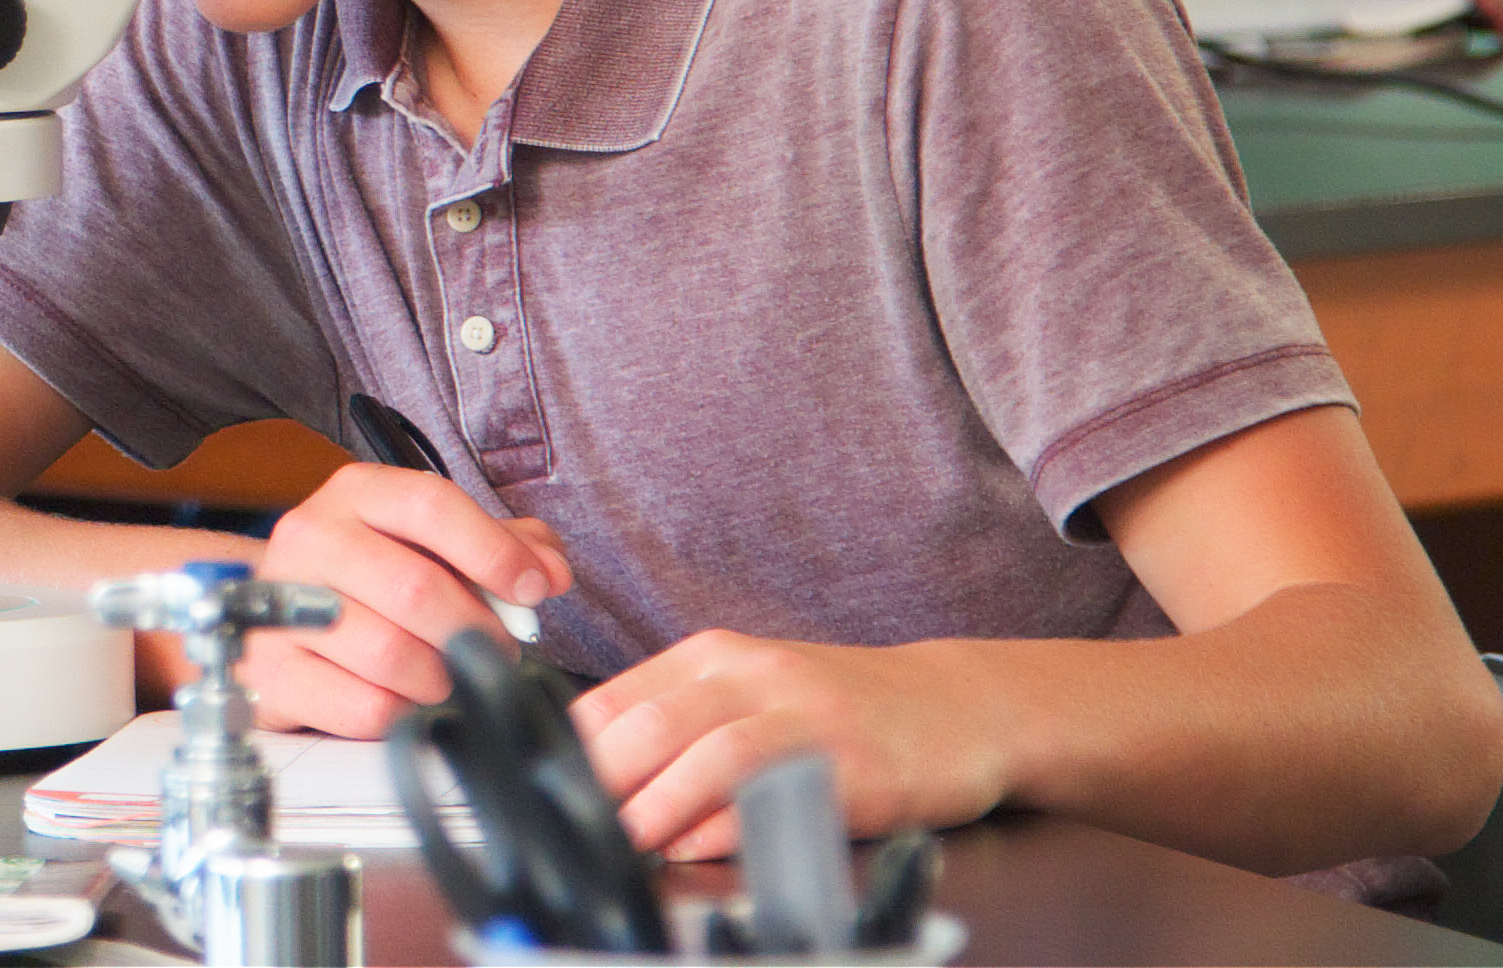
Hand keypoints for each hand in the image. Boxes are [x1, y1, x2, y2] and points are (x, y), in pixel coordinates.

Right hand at [237, 463, 571, 736]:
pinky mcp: (271, 671)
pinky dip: (403, 712)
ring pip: (390, 653)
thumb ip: (501, 546)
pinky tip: (406, 701)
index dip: (493, 551)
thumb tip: (549, 569)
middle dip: (476, 631)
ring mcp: (281, 603)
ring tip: (448, 679)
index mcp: (357, 494)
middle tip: (495, 652)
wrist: (278, 619)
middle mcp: (311, 537)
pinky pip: (362, 705)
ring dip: (440, 679)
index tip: (533, 588)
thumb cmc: (370, 582)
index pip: (431, 505)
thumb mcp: (433, 546)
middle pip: (416, 588)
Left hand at [570, 630, 1008, 859]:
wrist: (961, 704)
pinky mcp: (854, 763)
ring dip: (654, 809)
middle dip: (600, 786)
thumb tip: (592, 778)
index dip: (568, 753)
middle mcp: (753, 675)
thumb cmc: (840, 707)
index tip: (541, 795)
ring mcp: (806, 716)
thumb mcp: (749, 691)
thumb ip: (677, 723)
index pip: (614, 698)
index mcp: (712, 657)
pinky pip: (778, 790)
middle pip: (649, 725)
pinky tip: (696, 846)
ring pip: (706, 753)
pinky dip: (727, 822)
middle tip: (570, 829)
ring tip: (622, 846)